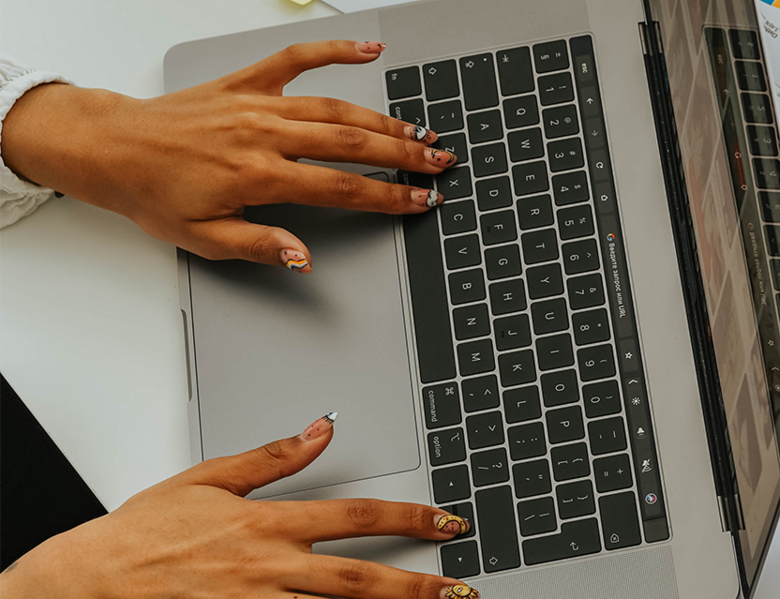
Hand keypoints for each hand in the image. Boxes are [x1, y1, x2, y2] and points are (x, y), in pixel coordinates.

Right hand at [0, 414, 478, 598]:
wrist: (88, 584)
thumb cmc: (141, 535)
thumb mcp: (207, 480)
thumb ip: (272, 459)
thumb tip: (320, 429)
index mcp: (267, 524)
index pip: (357, 517)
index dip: (410, 518)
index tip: (447, 522)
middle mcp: (269, 569)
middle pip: (361, 580)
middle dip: (418, 586)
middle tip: (459, 590)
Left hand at [1, 40, 454, 271]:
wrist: (111, 148)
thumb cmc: (153, 193)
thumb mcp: (204, 238)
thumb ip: (260, 245)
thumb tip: (304, 256)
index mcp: (257, 176)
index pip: (341, 188)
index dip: (389, 197)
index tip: (421, 200)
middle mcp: (263, 135)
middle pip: (351, 144)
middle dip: (403, 155)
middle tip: (439, 162)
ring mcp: (257, 104)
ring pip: (336, 108)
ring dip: (383, 119)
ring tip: (419, 132)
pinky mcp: (246, 81)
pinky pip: (297, 59)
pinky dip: (335, 50)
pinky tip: (368, 50)